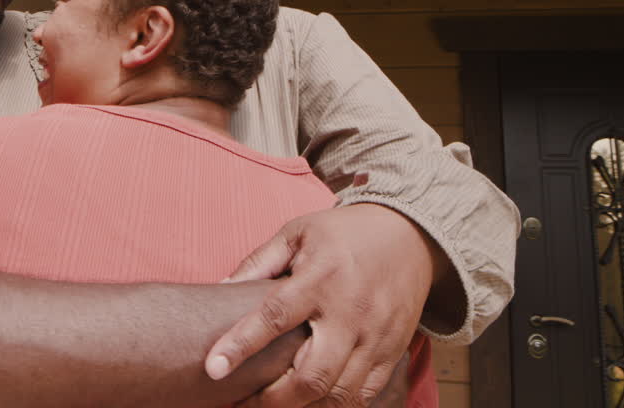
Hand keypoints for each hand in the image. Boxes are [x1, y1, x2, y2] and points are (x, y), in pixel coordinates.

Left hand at [207, 204, 444, 406]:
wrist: (410, 235)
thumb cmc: (344, 233)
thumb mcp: (297, 232)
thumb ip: (259, 262)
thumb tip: (221, 287)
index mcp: (320, 277)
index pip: (274, 317)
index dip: (240, 346)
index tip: (213, 369)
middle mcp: (350, 312)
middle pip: (312, 375)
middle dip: (273, 400)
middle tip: (243, 403)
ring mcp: (376, 337)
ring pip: (339, 394)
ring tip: (272, 405)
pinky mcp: (393, 352)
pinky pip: (365, 396)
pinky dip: (335, 406)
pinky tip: (310, 402)